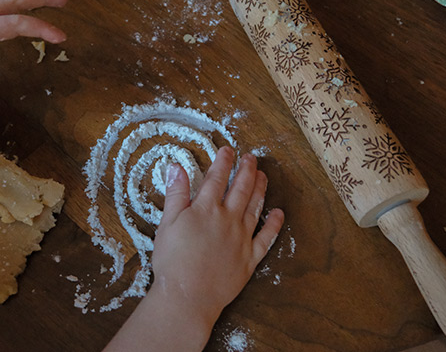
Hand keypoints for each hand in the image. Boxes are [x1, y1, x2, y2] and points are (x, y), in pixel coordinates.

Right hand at [104, 147, 283, 351]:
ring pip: (255, 207)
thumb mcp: (167, 223)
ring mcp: (242, 238)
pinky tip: (278, 213)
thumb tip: (176, 166)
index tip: (228, 150)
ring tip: (264, 176)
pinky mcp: (250, 258)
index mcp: (206, 209)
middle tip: (251, 157)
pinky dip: (274, 224)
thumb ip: (175, 194)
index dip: (223, 162)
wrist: (187, 296)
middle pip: (241, 188)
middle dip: (247, 169)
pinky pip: (266, 238)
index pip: (217, 178)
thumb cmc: (172, 260)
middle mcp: (228, 219)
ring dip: (261, 189)